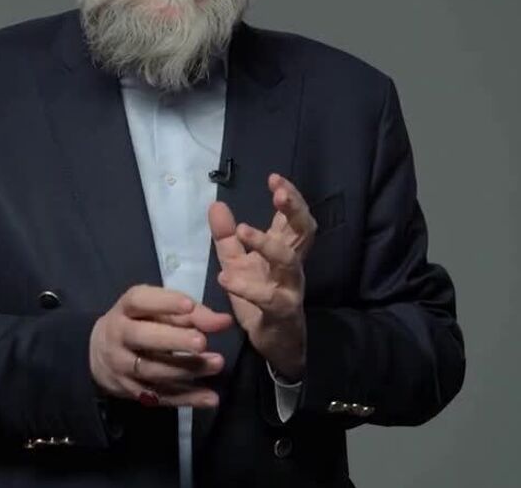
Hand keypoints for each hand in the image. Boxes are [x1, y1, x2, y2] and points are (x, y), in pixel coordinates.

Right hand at [89, 285, 233, 407]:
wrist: (99, 356)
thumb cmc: (137, 324)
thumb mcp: (155, 311)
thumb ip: (191, 313)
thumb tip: (224, 321)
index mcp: (124, 311)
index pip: (140, 302)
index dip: (164, 302)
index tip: (189, 305)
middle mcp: (118, 338)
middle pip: (143, 338)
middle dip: (173, 340)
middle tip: (201, 342)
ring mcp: (123, 368)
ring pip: (154, 371)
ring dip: (187, 370)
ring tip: (217, 363)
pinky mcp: (133, 392)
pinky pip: (161, 397)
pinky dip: (187, 399)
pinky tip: (211, 398)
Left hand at [209, 173, 316, 380]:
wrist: (275, 344)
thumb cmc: (259, 299)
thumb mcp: (238, 264)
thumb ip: (227, 237)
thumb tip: (216, 204)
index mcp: (285, 250)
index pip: (294, 217)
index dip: (290, 196)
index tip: (274, 178)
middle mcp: (292, 265)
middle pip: (304, 231)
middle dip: (294, 209)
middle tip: (279, 193)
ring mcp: (290, 288)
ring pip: (289, 261)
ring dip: (267, 244)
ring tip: (243, 230)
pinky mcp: (281, 312)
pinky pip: (268, 298)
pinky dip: (247, 287)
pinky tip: (226, 278)